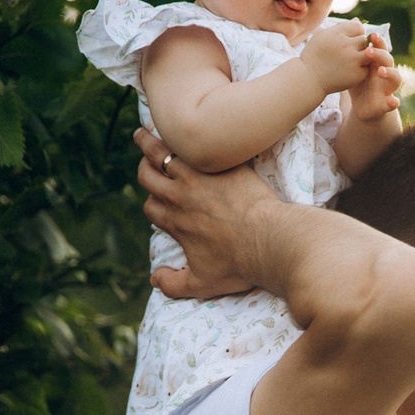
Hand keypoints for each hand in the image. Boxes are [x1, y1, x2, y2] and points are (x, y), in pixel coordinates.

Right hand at [135, 131, 280, 299]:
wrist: (272, 241)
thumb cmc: (241, 265)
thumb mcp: (203, 284)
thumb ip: (175, 285)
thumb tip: (155, 280)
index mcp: (175, 222)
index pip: (151, 208)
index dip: (154, 204)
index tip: (160, 202)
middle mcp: (179, 196)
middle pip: (149, 176)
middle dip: (144, 169)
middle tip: (145, 162)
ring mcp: (199, 177)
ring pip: (163, 154)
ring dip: (149, 143)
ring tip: (143, 133)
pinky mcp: (222, 164)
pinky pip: (197, 144)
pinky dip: (184, 136)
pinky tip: (184, 129)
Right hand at [298, 19, 376, 94]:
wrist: (309, 78)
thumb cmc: (315, 55)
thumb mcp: (322, 36)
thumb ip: (340, 28)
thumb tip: (358, 20)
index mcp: (336, 33)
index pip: (358, 26)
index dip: (355, 33)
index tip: (348, 40)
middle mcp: (345, 45)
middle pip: (364, 39)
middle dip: (358, 45)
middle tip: (347, 52)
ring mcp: (353, 60)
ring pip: (368, 52)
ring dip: (362, 56)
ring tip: (349, 60)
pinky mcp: (358, 73)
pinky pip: (367, 66)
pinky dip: (361, 68)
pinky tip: (349, 70)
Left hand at [346, 35, 402, 122]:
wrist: (363, 106)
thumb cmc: (358, 83)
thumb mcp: (352, 66)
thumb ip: (352, 51)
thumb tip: (350, 26)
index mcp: (377, 63)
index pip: (381, 49)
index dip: (379, 42)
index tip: (372, 35)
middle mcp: (385, 73)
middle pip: (389, 60)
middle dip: (381, 55)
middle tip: (369, 52)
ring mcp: (387, 88)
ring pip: (396, 78)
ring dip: (390, 74)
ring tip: (381, 72)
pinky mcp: (386, 104)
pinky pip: (393, 103)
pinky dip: (394, 102)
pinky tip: (392, 101)